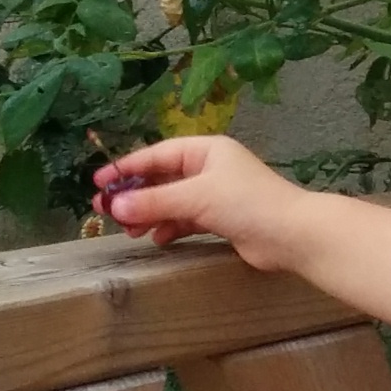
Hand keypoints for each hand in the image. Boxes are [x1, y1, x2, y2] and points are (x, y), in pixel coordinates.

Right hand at [91, 134, 307, 267]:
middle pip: (162, 180)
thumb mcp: (196, 197)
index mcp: (206, 150)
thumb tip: (115, 206)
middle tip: (105, 212)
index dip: (127, 168)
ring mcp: (217, 195)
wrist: (292, 235)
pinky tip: (157, 239)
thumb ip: (155, 202)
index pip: (157, 155)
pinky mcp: (222, 220)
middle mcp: (210, 168)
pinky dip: (171, 228)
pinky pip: (187, 220)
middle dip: (135, 196)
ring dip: (150, 214)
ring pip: (173, 202)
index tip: (99, 182)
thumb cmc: (247, 204)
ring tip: (128, 231)